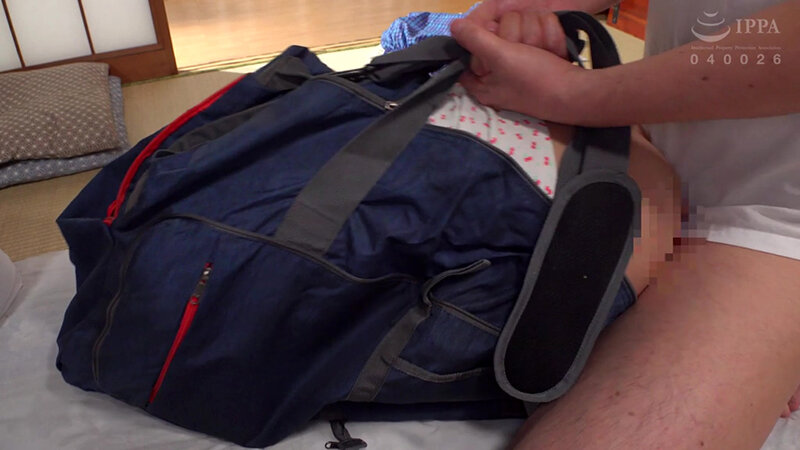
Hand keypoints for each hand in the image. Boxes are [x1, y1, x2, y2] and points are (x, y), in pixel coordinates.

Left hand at [450, 11, 585, 122]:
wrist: (578, 92)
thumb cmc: (535, 80)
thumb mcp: (501, 57)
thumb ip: (475, 39)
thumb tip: (453, 26)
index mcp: (480, 79)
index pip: (465, 49)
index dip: (478, 35)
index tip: (494, 33)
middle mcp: (495, 72)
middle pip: (494, 30)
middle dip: (514, 35)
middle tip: (524, 51)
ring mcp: (518, 62)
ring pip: (518, 25)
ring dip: (534, 33)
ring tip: (541, 52)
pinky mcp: (537, 55)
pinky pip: (536, 30)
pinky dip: (546, 36)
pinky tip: (550, 50)